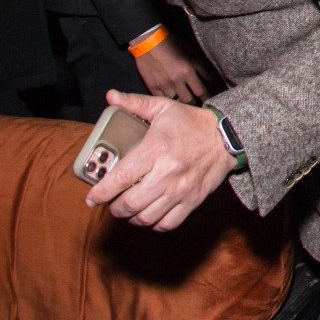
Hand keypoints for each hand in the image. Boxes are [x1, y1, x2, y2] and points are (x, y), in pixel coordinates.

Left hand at [85, 89, 236, 231]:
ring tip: (129, 208)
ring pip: (146, 217)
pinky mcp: (192, 200)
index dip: (100, 192)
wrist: (227, 136)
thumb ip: (135, 103)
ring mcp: (181, 190)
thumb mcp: (164, 108)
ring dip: (132, 216)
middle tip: (112, 201)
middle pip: (129, 204)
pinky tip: (149, 213)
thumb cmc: (191, 123)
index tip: (92, 197)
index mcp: (156, 150)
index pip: (121, 178)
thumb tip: (111, 96)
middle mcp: (167, 173)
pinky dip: (154, 223)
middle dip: (114, 206)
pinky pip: (167, 223)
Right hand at [134, 36, 213, 103]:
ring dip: (180, 101)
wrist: (149, 42)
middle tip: (196, 103)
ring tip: (183, 101)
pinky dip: (167, 99)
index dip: (206, 97)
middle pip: (189, 100)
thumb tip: (212, 80)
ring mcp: (163, 85)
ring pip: (175, 101)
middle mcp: (176, 81)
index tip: (208, 100)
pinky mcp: (152, 86)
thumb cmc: (173, 44)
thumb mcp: (191, 52)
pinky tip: (171, 98)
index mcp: (188, 71)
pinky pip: (162, 99)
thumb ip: (202, 68)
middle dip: (194, 102)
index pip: (201, 91)